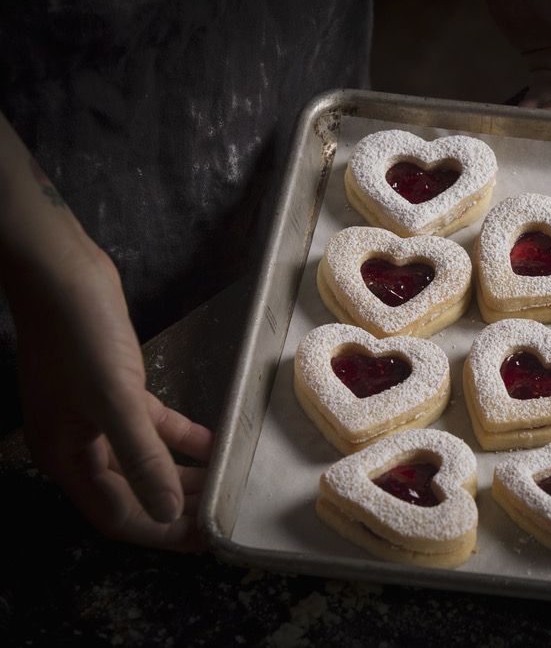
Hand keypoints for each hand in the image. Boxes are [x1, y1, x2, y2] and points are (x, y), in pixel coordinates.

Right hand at [13, 241, 212, 551]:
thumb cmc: (80, 337)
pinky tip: (216, 442)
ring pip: (147, 461)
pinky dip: (182, 437)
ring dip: (184, 473)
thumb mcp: (115, 400)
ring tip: (226, 484)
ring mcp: (98, 418)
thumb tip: (169, 511)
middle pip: (134, 493)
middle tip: (224, 514)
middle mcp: (81, 446)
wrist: (62, 274)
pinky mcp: (118, 391)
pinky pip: (153, 427)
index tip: (205, 537)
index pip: (118, 514)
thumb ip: (143, 458)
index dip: (161, 531)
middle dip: (178, 506)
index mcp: (69, 459)